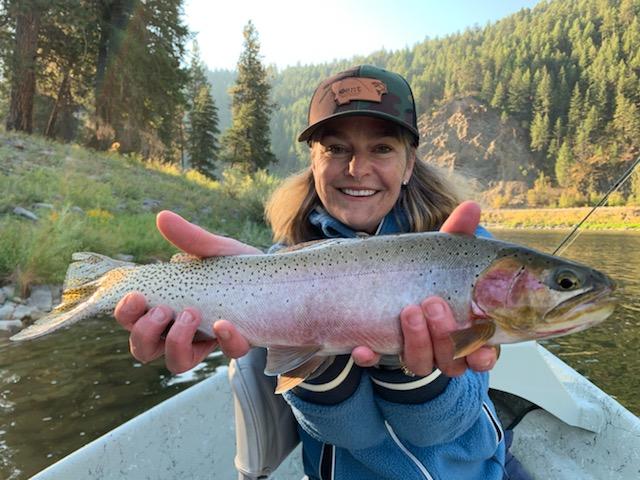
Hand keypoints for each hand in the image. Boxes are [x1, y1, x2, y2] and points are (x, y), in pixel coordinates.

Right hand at [114, 210, 258, 372]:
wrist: (283, 280)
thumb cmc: (239, 268)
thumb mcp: (216, 250)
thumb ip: (191, 239)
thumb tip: (162, 216)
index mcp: (168, 306)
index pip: (132, 320)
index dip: (126, 313)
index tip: (135, 296)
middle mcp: (180, 329)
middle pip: (143, 349)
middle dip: (144, 332)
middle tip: (164, 309)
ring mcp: (209, 341)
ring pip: (176, 363)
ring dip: (176, 342)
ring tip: (191, 314)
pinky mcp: (238, 343)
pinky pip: (228, 353)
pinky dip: (225, 340)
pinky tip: (226, 323)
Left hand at [351, 201, 498, 375]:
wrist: (384, 288)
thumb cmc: (427, 274)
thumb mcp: (441, 255)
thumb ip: (456, 235)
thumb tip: (470, 207)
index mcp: (465, 330)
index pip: (481, 354)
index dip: (483, 356)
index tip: (479, 349)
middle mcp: (441, 348)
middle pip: (451, 358)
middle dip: (444, 334)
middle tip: (432, 303)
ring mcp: (412, 352)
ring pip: (420, 362)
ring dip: (416, 340)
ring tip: (408, 310)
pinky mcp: (381, 351)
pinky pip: (375, 362)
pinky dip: (369, 357)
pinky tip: (362, 347)